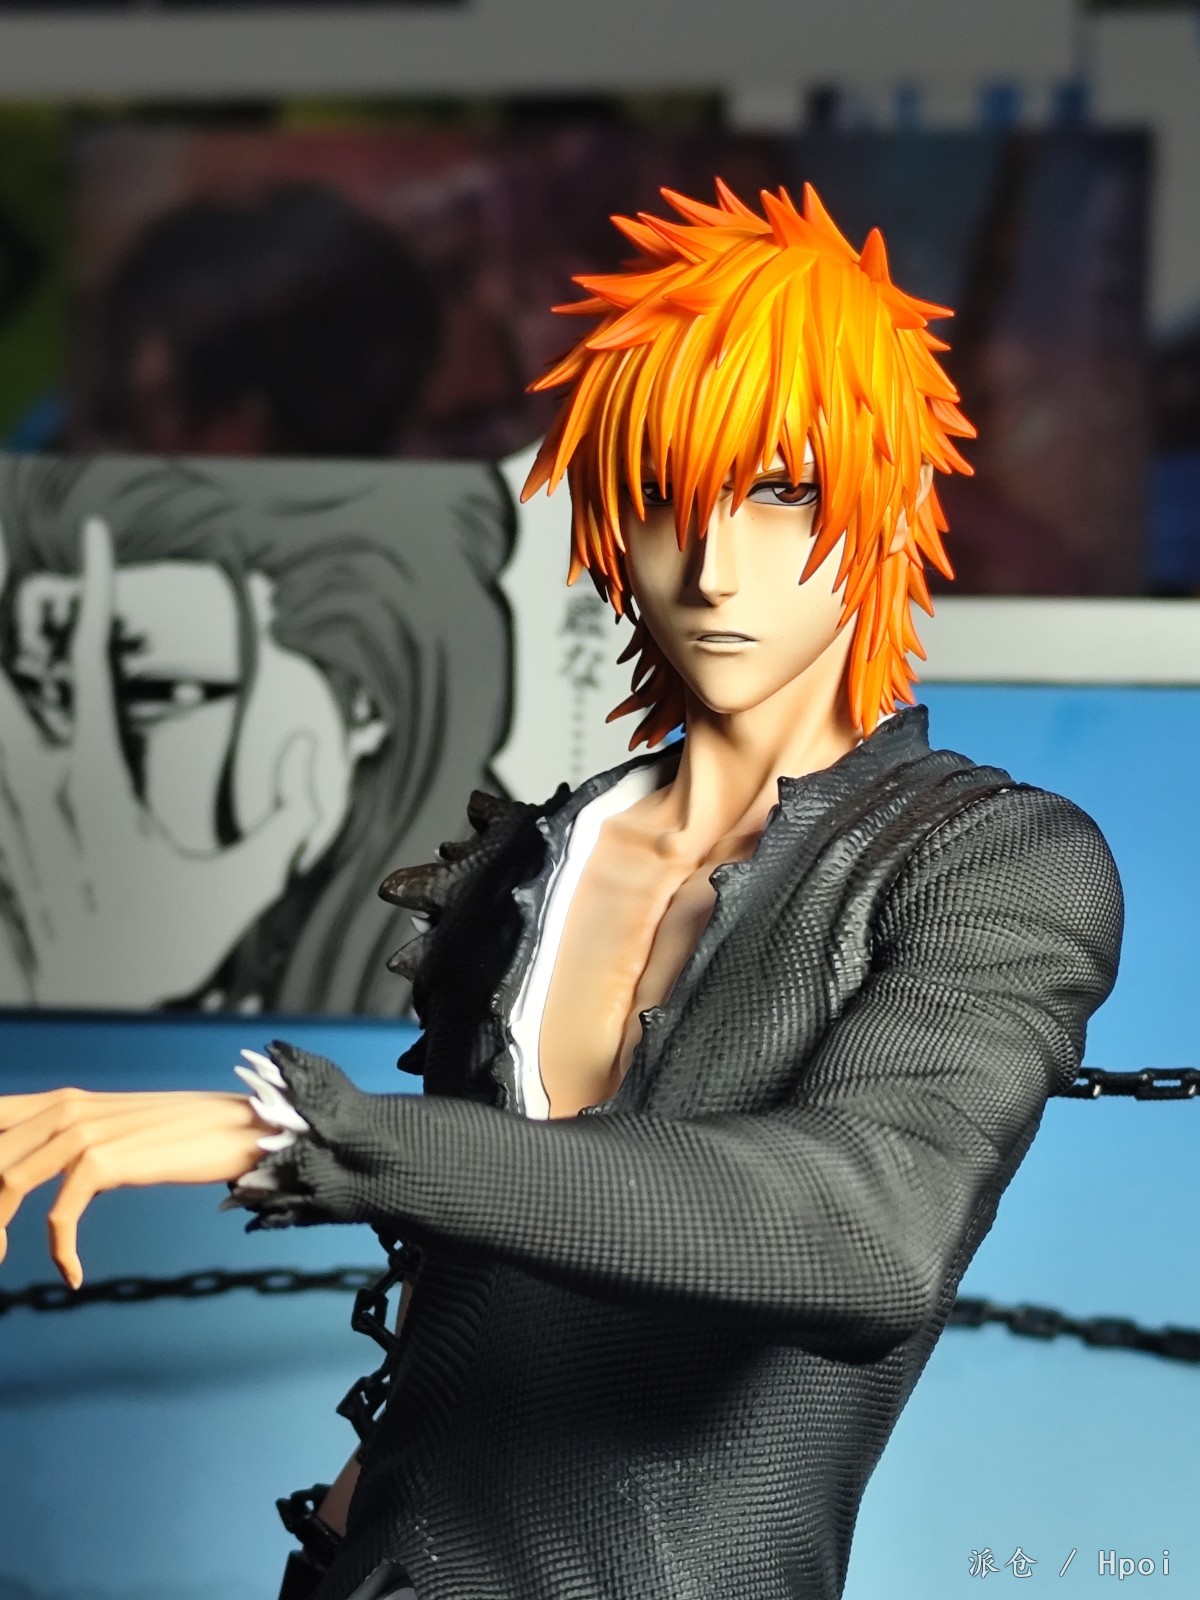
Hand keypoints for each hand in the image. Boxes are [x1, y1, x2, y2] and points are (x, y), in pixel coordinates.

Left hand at [0, 515, 318, 1005]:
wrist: (98, 1016)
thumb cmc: (171, 951)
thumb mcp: (248, 882)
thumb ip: (290, 812)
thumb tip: (311, 747)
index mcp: (101, 785)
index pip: (94, 666)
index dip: (95, 596)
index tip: (94, 539)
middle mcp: (42, 789)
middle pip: (4, 679)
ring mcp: (14, 818)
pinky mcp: (7, 847)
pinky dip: (0, 730)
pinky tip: (2, 705)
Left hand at [0, 1085, 264, 1287]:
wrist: (241, 1128)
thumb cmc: (185, 1135)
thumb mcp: (118, 1131)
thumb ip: (77, 1143)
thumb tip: (42, 1170)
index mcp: (63, 1100)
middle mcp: (67, 1109)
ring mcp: (86, 1132)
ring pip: (9, 1181)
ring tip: (2, 1261)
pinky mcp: (108, 1160)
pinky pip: (60, 1214)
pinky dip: (60, 1250)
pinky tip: (73, 1274)